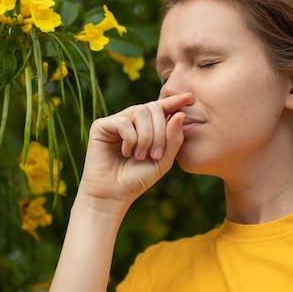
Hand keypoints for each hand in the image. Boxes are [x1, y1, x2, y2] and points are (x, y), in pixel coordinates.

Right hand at [77, 93, 192, 212]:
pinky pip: (124, 121)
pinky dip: (130, 139)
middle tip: (156, 155)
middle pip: (153, 107)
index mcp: (147, 127)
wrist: (114, 194)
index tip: (190, 97)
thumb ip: (174, 139)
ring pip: (140, 112)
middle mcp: (132, 121)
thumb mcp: (163, 160)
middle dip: (160, 131)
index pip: (162, 108)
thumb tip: (180, 114)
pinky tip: (126, 153)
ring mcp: (117, 122)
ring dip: (146, 136)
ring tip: (141, 156)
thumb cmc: (138, 179)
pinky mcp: (101, 126)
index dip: (174, 101)